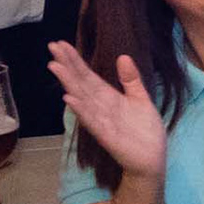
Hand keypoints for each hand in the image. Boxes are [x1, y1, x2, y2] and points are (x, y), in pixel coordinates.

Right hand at [48, 43, 170, 183]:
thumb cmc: (145, 130)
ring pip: (81, 98)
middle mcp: (100, 107)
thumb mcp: (140, 99)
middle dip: (67, 65)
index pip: (87, 75)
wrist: (152, 159)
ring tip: (55, 66)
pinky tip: (69, 98)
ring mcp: (101, 121)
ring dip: (68, 83)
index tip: (61, 44)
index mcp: (108, 97)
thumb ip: (131, 79)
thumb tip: (123, 56)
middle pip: (80, 83)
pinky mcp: (106, 136)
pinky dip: (81, 110)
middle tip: (52, 46)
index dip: (75, 60)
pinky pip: (91, 121)